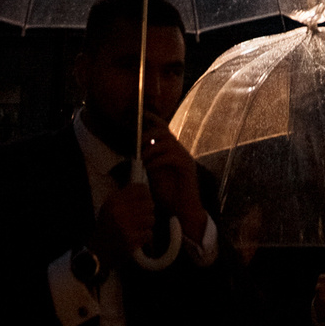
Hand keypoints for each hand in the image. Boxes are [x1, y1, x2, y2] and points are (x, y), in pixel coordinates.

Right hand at [87, 178, 154, 264]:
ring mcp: (124, 225)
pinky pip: (149, 233)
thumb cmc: (106, 229)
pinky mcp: (130, 239)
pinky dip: (145, 237)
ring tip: (138, 229)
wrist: (97, 252)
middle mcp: (118, 210)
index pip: (141, 189)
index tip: (145, 202)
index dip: (146, 196)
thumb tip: (147, 190)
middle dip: (148, 212)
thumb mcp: (110, 207)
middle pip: (149, 204)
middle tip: (141, 218)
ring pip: (151, 219)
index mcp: (113, 200)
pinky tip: (137, 238)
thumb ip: (125, 197)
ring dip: (147, 226)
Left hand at [137, 115, 209, 239]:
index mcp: (171, 150)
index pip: (163, 128)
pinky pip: (171, 156)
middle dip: (149, 134)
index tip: (141, 114)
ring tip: (143, 159)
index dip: (153, 119)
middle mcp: (179, 150)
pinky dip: (157, 160)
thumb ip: (148, 161)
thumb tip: (136, 151)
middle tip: (139, 145)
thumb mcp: (154, 174)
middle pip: (164, 131)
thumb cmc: (168, 194)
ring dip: (152, 149)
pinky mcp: (187, 166)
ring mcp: (184, 157)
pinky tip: (150, 167)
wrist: (183, 210)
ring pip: (167, 142)